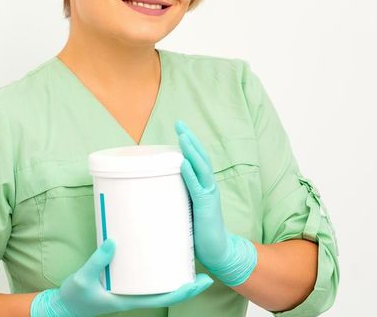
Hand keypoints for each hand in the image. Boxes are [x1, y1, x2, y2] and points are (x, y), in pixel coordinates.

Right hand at [30, 239, 212, 316]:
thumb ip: (97, 261)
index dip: (187, 291)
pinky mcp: (124, 283)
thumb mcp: (83, 279)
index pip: (167, 297)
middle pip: (169, 291)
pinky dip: (158, 269)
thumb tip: (113, 241)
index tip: (203, 281)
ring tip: (190, 258)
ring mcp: (131, 290)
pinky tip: (163, 256)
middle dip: (189, 283)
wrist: (64, 307)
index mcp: (131, 300)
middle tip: (205, 267)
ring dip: (176, 275)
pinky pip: (147, 278)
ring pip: (160, 285)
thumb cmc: (75, 297)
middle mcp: (135, 296)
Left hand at [175, 120, 257, 286]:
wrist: (219, 251)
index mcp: (205, 187)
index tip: (180, 130)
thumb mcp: (187, 211)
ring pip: (201, 168)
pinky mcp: (206, 207)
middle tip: (179, 124)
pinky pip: (197, 187)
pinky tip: (184, 163)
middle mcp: (209, 187)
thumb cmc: (201, 234)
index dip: (190, 145)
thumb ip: (178, 199)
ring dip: (192, 151)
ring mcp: (209, 196)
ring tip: (183, 137)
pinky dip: (190, 174)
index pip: (198, 161)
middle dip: (190, 140)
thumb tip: (157, 192)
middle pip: (201, 158)